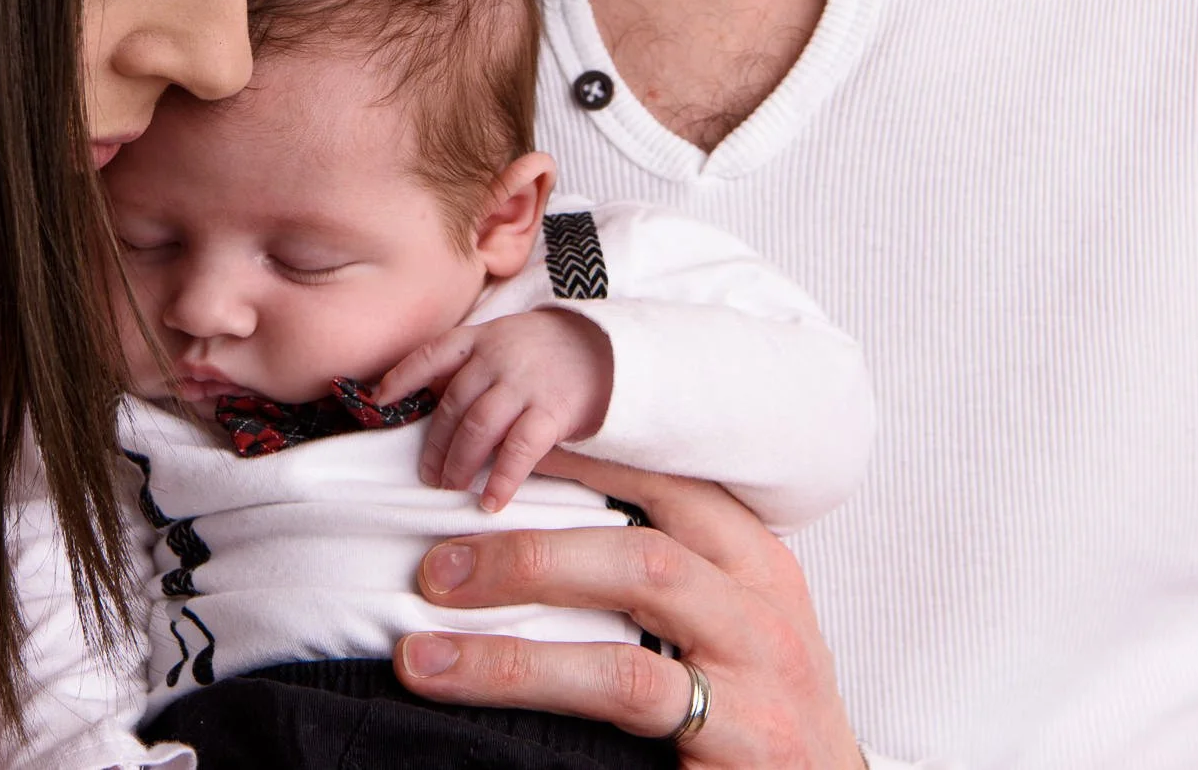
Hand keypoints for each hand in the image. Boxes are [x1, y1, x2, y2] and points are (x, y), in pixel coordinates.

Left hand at [372, 309, 612, 512]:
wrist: (607, 348)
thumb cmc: (544, 353)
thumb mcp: (503, 341)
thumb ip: (468, 366)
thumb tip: (423, 401)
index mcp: (480, 339)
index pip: (432, 355)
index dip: (403, 377)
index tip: (380, 400)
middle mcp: (497, 357)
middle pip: (452, 405)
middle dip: (435, 444)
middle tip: (428, 476)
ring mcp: (524, 383)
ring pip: (478, 427)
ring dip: (459, 463)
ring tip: (450, 488)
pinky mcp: (553, 410)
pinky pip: (519, 449)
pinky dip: (501, 479)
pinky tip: (491, 501)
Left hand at [390, 453, 861, 765]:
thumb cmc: (771, 714)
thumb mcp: (736, 631)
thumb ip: (671, 585)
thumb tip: (541, 549)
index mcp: (757, 566)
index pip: (668, 489)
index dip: (582, 465)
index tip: (498, 458)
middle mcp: (762, 610)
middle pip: (640, 552)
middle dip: (529, 556)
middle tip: (436, 570)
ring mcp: (757, 677)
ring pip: (627, 638)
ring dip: (513, 649)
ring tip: (426, 655)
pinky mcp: (740, 740)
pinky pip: (632, 699)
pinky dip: (547, 688)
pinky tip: (482, 698)